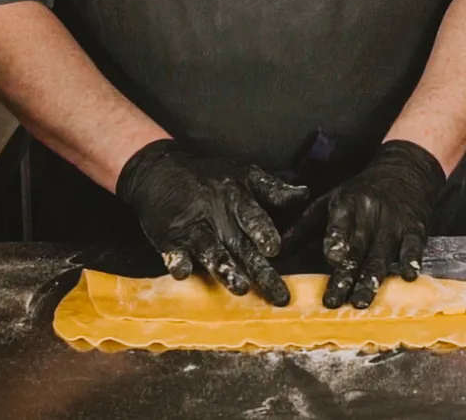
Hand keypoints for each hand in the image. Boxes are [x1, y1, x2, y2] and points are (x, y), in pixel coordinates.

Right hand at [115, 139, 308, 304]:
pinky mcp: (170, 241)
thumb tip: (305, 194)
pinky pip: (173, 254)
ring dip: (225, 270)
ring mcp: (193, 230)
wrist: (160, 171)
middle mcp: (218, 218)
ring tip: (240, 288)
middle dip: (260, 272)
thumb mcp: (243, 174)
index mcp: (237, 200)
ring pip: (212, 254)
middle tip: (278, 295)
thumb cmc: (210, 177)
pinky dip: (177, 262)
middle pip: (242, 247)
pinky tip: (183, 273)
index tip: (275, 249)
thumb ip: (273, 189)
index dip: (264, 232)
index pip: (253, 217)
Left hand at [316, 141, 445, 309]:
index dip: (337, 239)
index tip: (332, 258)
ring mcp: (394, 223)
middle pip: (357, 250)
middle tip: (334, 302)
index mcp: (347, 205)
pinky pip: (414, 246)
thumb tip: (273, 253)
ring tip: (361, 301)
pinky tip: (409, 276)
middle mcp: (371, 215)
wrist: (403, 172)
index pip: (340, 223)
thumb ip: (302, 228)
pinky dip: (412, 260)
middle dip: (346, 276)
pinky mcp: (415, 229)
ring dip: (371, 279)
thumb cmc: (359, 194)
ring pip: (381, 255)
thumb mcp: (328, 203)